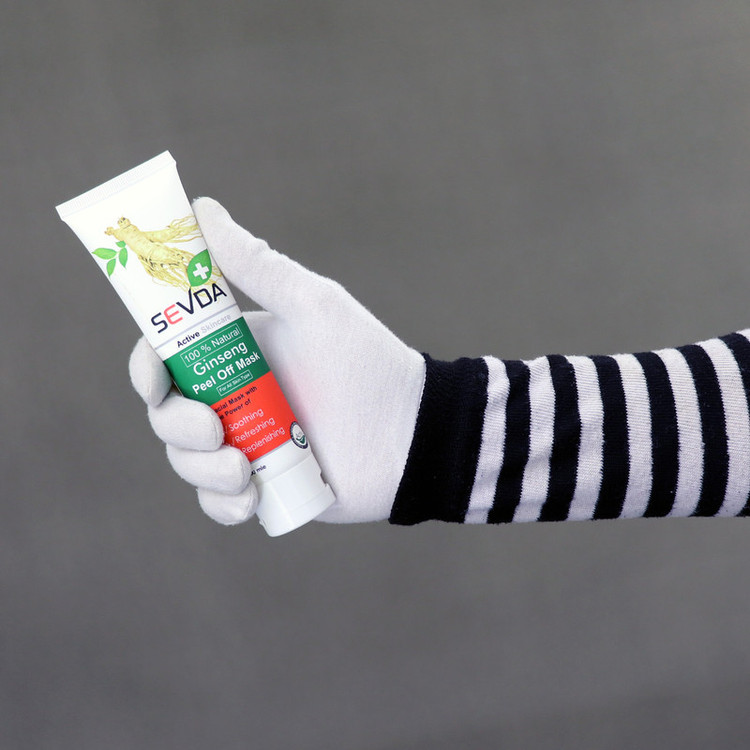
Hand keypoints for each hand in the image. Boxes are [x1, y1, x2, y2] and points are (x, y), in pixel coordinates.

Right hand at [129, 198, 424, 524]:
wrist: (411, 434)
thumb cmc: (365, 363)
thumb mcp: (312, 306)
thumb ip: (256, 265)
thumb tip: (203, 208)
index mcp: (235, 353)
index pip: (165, 357)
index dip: (146, 368)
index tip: (152, 379)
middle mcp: (234, 396)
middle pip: (167, 413)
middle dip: (178, 426)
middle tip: (217, 430)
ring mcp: (247, 443)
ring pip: (187, 461)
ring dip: (203, 470)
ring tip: (246, 472)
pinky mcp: (263, 486)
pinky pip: (218, 502)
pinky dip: (224, 505)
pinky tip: (251, 499)